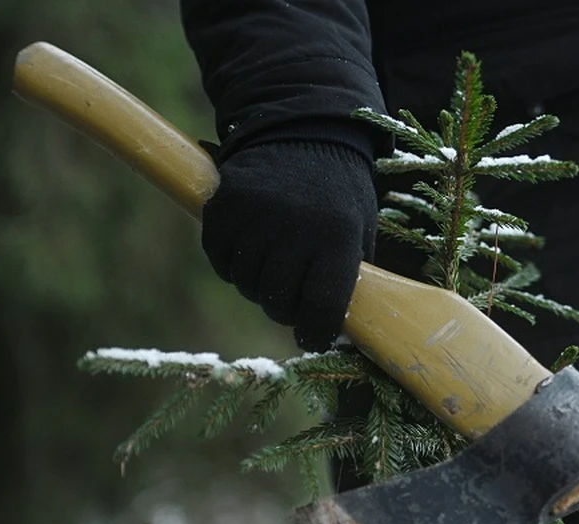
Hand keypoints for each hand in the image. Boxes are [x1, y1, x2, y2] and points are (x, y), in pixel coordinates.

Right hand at [201, 140, 376, 350]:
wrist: (304, 130)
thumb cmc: (340, 192)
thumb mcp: (360, 229)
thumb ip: (349, 276)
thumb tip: (338, 331)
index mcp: (338, 236)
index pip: (321, 307)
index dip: (314, 332)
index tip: (310, 338)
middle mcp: (296, 227)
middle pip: (277, 301)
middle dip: (284, 309)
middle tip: (290, 298)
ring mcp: (257, 214)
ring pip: (245, 283)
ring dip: (256, 285)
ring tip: (271, 267)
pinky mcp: (225, 203)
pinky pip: (218, 257)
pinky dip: (229, 263)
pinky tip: (246, 252)